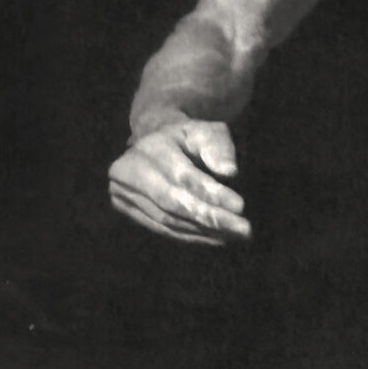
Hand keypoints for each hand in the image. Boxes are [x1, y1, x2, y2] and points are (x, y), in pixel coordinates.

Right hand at [108, 119, 249, 246]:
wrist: (154, 142)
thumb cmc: (187, 137)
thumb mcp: (206, 130)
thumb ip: (218, 147)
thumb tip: (230, 172)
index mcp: (148, 148)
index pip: (182, 177)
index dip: (211, 194)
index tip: (241, 207)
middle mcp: (128, 172)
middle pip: (173, 203)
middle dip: (210, 218)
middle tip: (244, 230)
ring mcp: (123, 194)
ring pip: (167, 220)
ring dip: (204, 231)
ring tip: (235, 235)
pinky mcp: (126, 210)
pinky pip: (162, 228)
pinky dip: (191, 236)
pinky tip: (216, 238)